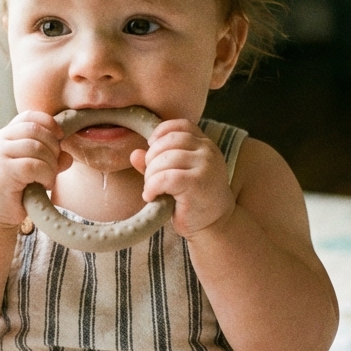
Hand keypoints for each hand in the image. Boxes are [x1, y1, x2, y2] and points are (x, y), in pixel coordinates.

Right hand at [0, 111, 69, 227]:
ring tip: (48, 179)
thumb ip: (49, 160)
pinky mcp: (3, 171)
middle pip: (36, 130)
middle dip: (53, 147)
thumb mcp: (31, 172)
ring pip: (37, 148)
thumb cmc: (11, 193)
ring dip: (51, 165)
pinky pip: (35, 165)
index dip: (49, 123)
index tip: (60, 138)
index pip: (29, 116)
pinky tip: (44, 185)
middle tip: (53, 167)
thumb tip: (67, 157)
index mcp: (4, 137)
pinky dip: (46, 175)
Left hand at [131, 120, 234, 235]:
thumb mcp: (176, 175)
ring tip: (152, 189)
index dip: (161, 133)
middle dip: (152, 159)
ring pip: (164, 159)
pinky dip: (152, 187)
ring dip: (150, 176)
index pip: (181, 125)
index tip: (150, 148)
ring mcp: (205, 166)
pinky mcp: (197, 183)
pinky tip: (151, 196)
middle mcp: (208, 151)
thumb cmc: (193, 200)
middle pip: (168, 141)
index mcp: (205, 145)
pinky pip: (164, 177)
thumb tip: (135, 154)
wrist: (215, 225)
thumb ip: (157, 162)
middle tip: (150, 179)